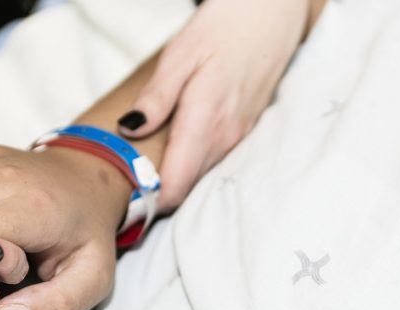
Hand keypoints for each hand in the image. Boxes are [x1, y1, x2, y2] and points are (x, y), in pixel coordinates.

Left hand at [118, 0, 312, 209]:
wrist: (272, 14)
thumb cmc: (223, 27)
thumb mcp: (179, 56)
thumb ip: (156, 98)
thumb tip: (129, 131)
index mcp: (204, 122)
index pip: (175, 186)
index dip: (149, 200)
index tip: (126, 196)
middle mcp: (225, 138)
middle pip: (186, 188)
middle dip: (157, 192)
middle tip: (128, 184)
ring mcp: (238, 138)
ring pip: (199, 176)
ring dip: (175, 177)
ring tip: (147, 166)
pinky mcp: (244, 133)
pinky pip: (213, 160)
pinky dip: (192, 163)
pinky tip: (176, 146)